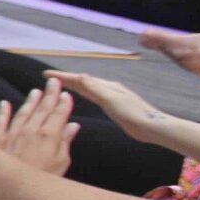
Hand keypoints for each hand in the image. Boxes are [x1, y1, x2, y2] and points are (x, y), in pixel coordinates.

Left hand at [0, 80, 77, 176]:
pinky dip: (2, 112)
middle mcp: (30, 130)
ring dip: (30, 101)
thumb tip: (73, 125)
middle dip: (49, 94)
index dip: (63, 103)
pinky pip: (0, 122)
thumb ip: (65, 142)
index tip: (66, 94)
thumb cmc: (43, 180)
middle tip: (53, 82)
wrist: (11, 189)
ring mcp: (12, 134)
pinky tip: (4, 103)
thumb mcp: (61, 163)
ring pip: (23, 112)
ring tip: (35, 91)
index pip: (58, 114)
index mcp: (49, 135)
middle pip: (42, 109)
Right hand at [48, 69, 169, 137]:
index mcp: (106, 86)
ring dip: (75, 85)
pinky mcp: (114, 106)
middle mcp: (108, 89)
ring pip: (88, 88)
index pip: (80, 79)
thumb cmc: (131, 113)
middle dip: (67, 79)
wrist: (151, 126)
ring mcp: (111, 97)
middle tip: (50, 78)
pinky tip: (83, 95)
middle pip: (84, 81)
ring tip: (62, 84)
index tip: (47, 74)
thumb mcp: (111, 99)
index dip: (64, 76)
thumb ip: (95, 88)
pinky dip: (84, 93)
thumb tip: (80, 75)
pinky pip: (93, 96)